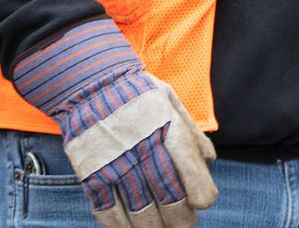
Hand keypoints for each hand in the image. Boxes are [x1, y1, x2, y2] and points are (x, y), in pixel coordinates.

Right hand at [11, 19, 217, 226]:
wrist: (88, 84)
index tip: (203, 203)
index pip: (190, 171)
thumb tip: (210, 161)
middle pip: (167, 196)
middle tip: (185, 225)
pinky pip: (106, 210)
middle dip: (180, 218)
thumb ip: (190, 132)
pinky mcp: (91, 174)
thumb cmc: (135, 93)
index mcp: (167, 129)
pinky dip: (120, 226)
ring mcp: (115, 164)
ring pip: (138, 209)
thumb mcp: (170, 101)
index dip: (201, 193)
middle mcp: (142, 149)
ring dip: (152, 227)